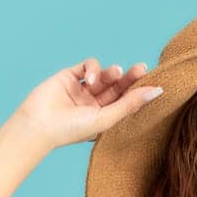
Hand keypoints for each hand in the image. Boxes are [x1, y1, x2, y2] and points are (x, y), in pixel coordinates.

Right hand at [7, 57, 164, 151]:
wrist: (37, 125)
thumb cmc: (71, 129)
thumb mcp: (106, 118)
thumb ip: (130, 104)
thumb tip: (158, 91)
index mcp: (104, 116)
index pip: (126, 100)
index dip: (138, 90)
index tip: (153, 83)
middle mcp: (94, 102)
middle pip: (118, 85)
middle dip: (129, 77)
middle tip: (141, 68)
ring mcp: (81, 89)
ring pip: (103, 74)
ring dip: (112, 72)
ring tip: (115, 73)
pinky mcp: (69, 76)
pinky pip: (87, 66)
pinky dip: (92, 68)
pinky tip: (91, 79)